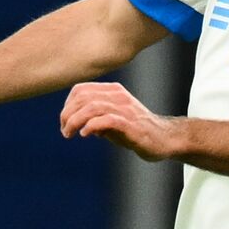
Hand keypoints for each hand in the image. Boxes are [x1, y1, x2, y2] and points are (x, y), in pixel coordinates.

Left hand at [60, 81, 177, 162]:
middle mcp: (119, 96)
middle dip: (67, 115)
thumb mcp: (112, 119)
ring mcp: (126, 109)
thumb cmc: (136, 130)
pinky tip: (85, 134)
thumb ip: (94, 116)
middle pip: (83, 97)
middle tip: (65, 131)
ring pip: (92, 107)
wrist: (164, 139)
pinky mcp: (131, 125)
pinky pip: (107, 120)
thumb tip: (74, 122)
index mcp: (113, 91)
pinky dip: (91, 126)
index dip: (67, 105)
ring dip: (75, 121)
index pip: (81, 90)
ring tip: (69, 134)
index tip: (64, 122)